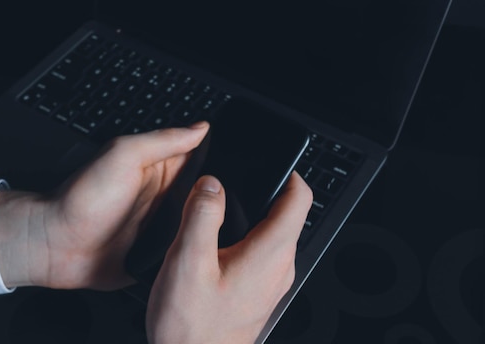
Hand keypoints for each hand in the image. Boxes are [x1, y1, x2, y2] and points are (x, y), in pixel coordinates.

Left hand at [0, 122, 209, 289]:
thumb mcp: (124, 156)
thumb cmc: (82, 198)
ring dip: (210, 227)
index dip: (220, 163)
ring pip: (200, 224)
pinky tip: (205, 252)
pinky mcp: (158, 254)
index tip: (238, 169)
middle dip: (220, 199)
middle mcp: (163, 196)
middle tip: (230, 204)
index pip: (201, 160)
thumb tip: (200, 127)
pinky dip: (195, 251)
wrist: (56, 245)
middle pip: (206, 195)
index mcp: (158, 168)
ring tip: (223, 229)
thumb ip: (163, 141)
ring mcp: (162, 226)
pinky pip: (185, 251)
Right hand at [146, 173, 312, 343]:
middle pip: (286, 214)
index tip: (271, 160)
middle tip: (231, 181)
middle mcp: (279, 268)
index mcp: (269, 253)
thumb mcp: (187, 262)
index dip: (289, 172)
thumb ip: (201, 216)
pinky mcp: (259, 293)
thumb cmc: (192, 328)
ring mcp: (272, 283)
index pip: (300, 198)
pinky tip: (214, 245)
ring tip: (217, 209)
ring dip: (251, 215)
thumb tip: (212, 184)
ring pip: (272, 234)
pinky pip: (261, 254)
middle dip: (263, 190)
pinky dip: (244, 238)